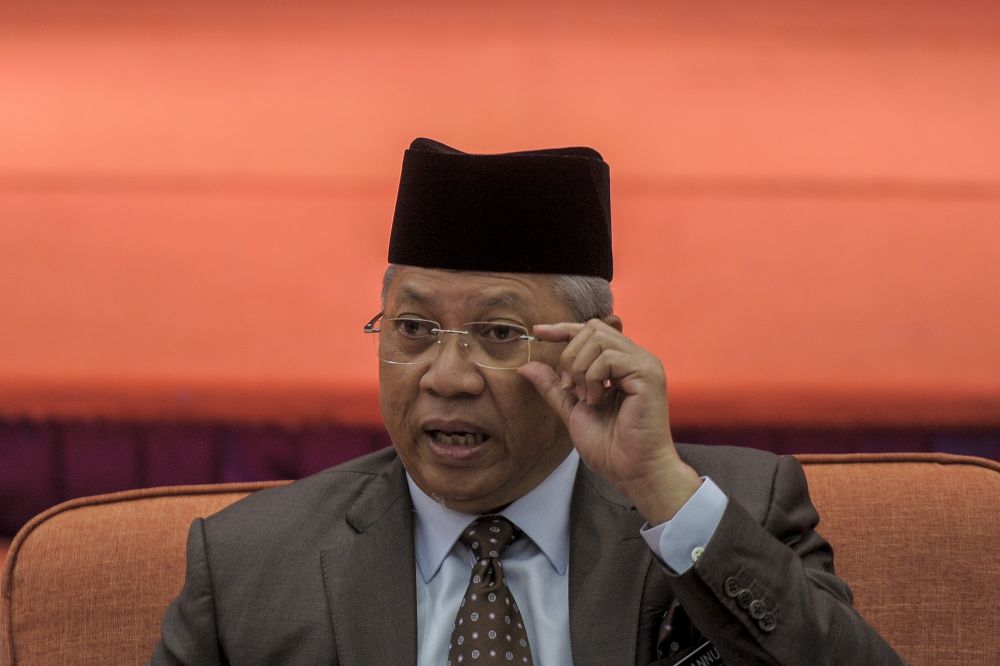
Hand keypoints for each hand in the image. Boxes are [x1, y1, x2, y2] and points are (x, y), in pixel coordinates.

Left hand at [518, 319, 701, 523]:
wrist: (633, 472)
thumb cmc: (610, 447)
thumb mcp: (572, 410)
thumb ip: (553, 386)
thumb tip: (526, 366)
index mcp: (622, 364)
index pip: (591, 331)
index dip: (564, 328)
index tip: (538, 332)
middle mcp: (636, 358)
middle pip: (592, 329)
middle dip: (570, 355)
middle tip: (570, 389)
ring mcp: (644, 364)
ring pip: (599, 339)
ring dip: (581, 369)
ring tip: (585, 398)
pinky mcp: (648, 374)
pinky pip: (609, 357)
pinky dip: (594, 378)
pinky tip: (597, 400)